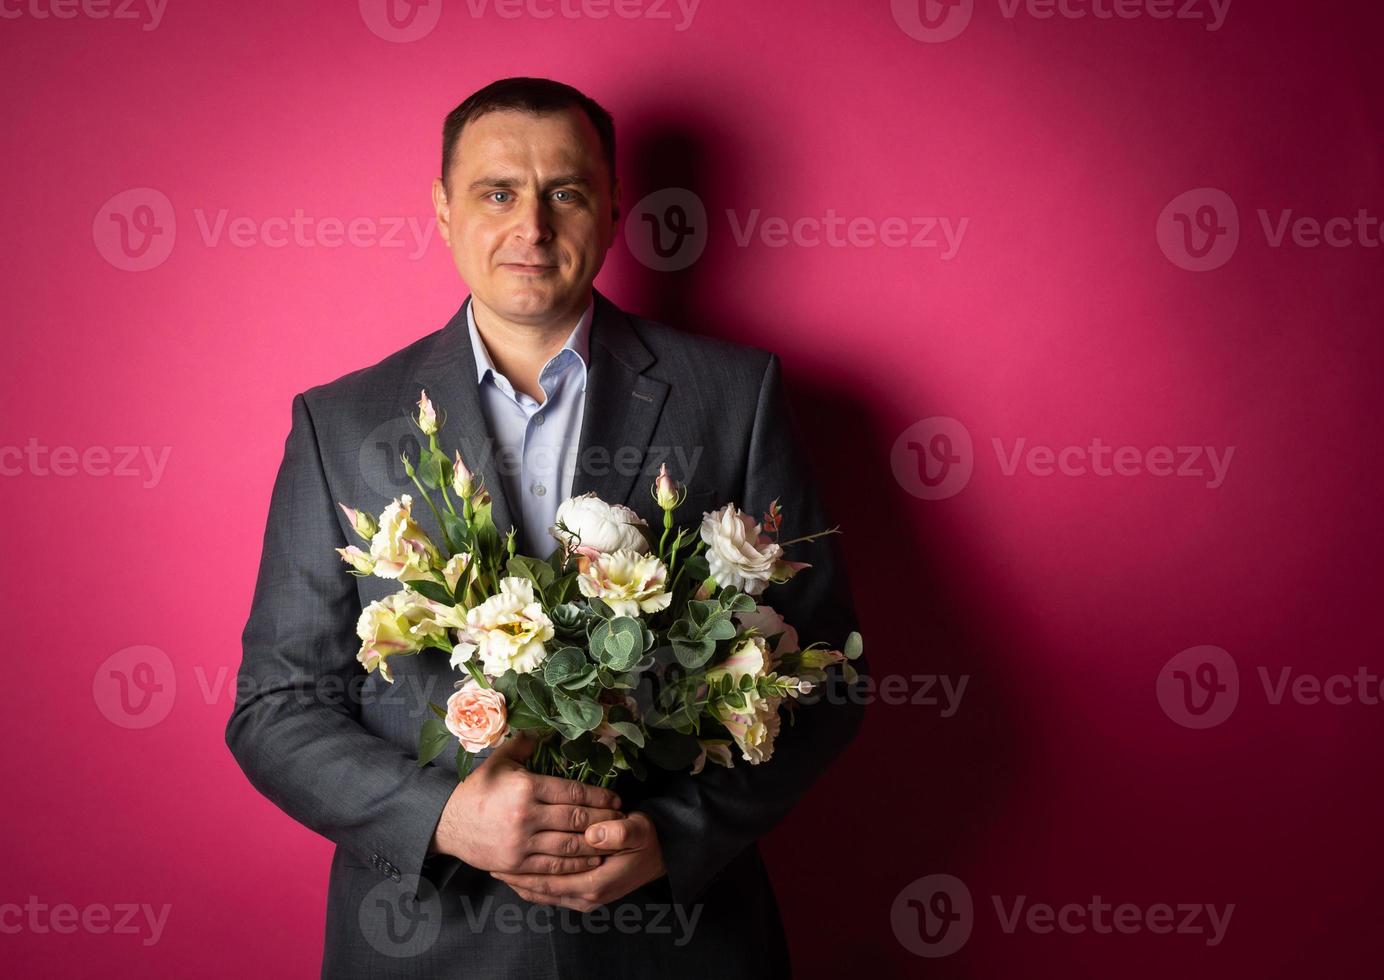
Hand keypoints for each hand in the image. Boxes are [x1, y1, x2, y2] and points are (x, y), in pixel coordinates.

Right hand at [429, 732, 623, 874]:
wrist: (448, 823)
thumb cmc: (477, 790)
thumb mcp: (499, 761)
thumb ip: (525, 744)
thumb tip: (546, 728)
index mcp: (526, 787)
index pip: (572, 791)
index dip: (598, 796)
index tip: (615, 798)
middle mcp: (526, 815)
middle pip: (576, 818)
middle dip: (603, 819)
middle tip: (621, 818)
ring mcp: (522, 842)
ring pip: (569, 845)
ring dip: (595, 843)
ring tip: (613, 839)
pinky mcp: (517, 863)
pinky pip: (554, 865)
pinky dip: (576, 864)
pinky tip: (592, 860)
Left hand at [490, 810, 666, 911]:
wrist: (660, 856)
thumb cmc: (645, 840)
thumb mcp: (637, 831)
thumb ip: (618, 833)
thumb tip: (593, 833)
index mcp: (596, 881)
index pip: (550, 880)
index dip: (523, 871)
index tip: (500, 858)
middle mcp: (588, 896)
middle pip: (542, 891)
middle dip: (515, 878)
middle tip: (490, 863)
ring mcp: (587, 899)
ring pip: (545, 894)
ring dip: (522, 882)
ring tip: (499, 867)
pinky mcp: (586, 895)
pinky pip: (553, 893)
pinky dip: (535, 886)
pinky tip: (521, 875)